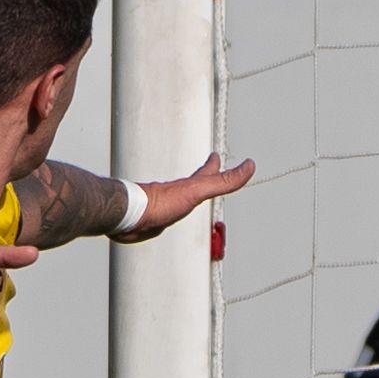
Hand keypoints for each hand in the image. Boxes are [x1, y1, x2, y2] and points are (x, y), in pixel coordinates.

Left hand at [118, 153, 255, 241]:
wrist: (130, 216)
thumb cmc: (159, 202)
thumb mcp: (197, 190)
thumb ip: (222, 181)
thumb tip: (248, 166)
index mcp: (190, 186)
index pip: (208, 172)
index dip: (215, 164)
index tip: (218, 155)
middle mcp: (180, 194)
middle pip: (196, 184)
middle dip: (206, 177)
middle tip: (212, 168)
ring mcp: (168, 207)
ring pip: (184, 201)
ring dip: (191, 196)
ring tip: (194, 195)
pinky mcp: (158, 222)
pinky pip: (172, 219)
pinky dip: (176, 216)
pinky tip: (172, 218)